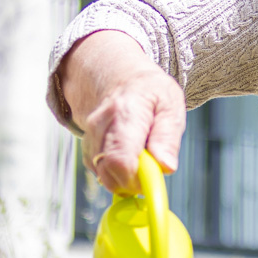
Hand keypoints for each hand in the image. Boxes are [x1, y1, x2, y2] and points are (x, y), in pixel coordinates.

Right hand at [57, 30, 185, 194]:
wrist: (119, 76)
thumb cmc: (150, 91)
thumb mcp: (170, 104)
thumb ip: (168, 136)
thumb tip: (166, 167)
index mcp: (125, 113)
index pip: (121, 161)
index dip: (137, 179)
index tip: (153, 175)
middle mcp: (100, 126)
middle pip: (109, 173)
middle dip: (133, 181)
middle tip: (150, 166)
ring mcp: (90, 137)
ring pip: (104, 176)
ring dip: (125, 176)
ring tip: (141, 154)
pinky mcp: (86, 148)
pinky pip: (101, 173)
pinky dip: (116, 172)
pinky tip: (128, 154)